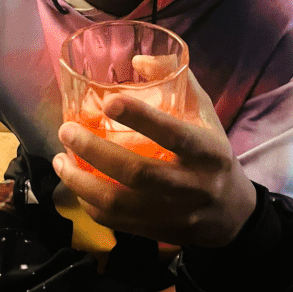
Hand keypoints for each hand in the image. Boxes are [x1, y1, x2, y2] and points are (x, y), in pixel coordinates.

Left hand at [53, 64, 256, 248]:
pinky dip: (89, 204)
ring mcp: (174, 213)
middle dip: (95, 151)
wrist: (232, 215)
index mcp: (208, 151)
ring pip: (119, 202)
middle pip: (137, 172)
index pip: (174, 133)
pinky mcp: (158, 232)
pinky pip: (116, 222)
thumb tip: (138, 59)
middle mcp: (192, 185)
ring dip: (81, 182)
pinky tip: (76, 185)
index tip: (110, 100)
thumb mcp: (206, 115)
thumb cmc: (212, 155)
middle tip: (67, 131)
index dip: (141, 117)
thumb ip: (177, 82)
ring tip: (60, 160)